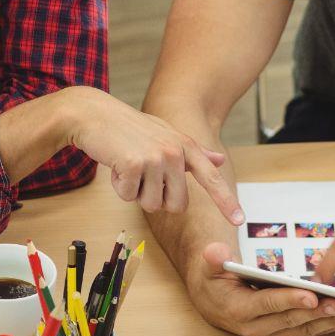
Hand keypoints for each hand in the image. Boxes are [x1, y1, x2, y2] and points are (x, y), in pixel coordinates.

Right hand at [64, 88, 243, 221]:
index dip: (225, 201)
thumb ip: (193, 151)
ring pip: (151, 205)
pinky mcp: (134, 164)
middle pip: (176, 205)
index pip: (211, 178)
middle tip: (143, 177)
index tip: (239, 221)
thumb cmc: (130, 127)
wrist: (96, 114)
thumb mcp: (166, 134)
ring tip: (129, 167)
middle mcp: (175, 152)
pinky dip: (120, 187)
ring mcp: (156, 158)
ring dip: (135, 193)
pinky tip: (117, 165)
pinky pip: (129, 197)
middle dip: (156, 199)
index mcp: (186, 146)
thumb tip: (219, 160)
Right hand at [186, 242, 334, 335]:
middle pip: (293, 319)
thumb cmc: (214, 281)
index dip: (290, 300)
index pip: (269, 304)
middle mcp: (256, 328)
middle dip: (319, 312)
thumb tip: (215, 251)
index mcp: (239, 310)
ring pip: (305, 329)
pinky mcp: (283, 335)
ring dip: (331, 323)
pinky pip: (309, 331)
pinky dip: (331, 326)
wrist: (211, 302)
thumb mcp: (209, 266)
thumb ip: (213, 258)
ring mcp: (271, 334)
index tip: (311, 295)